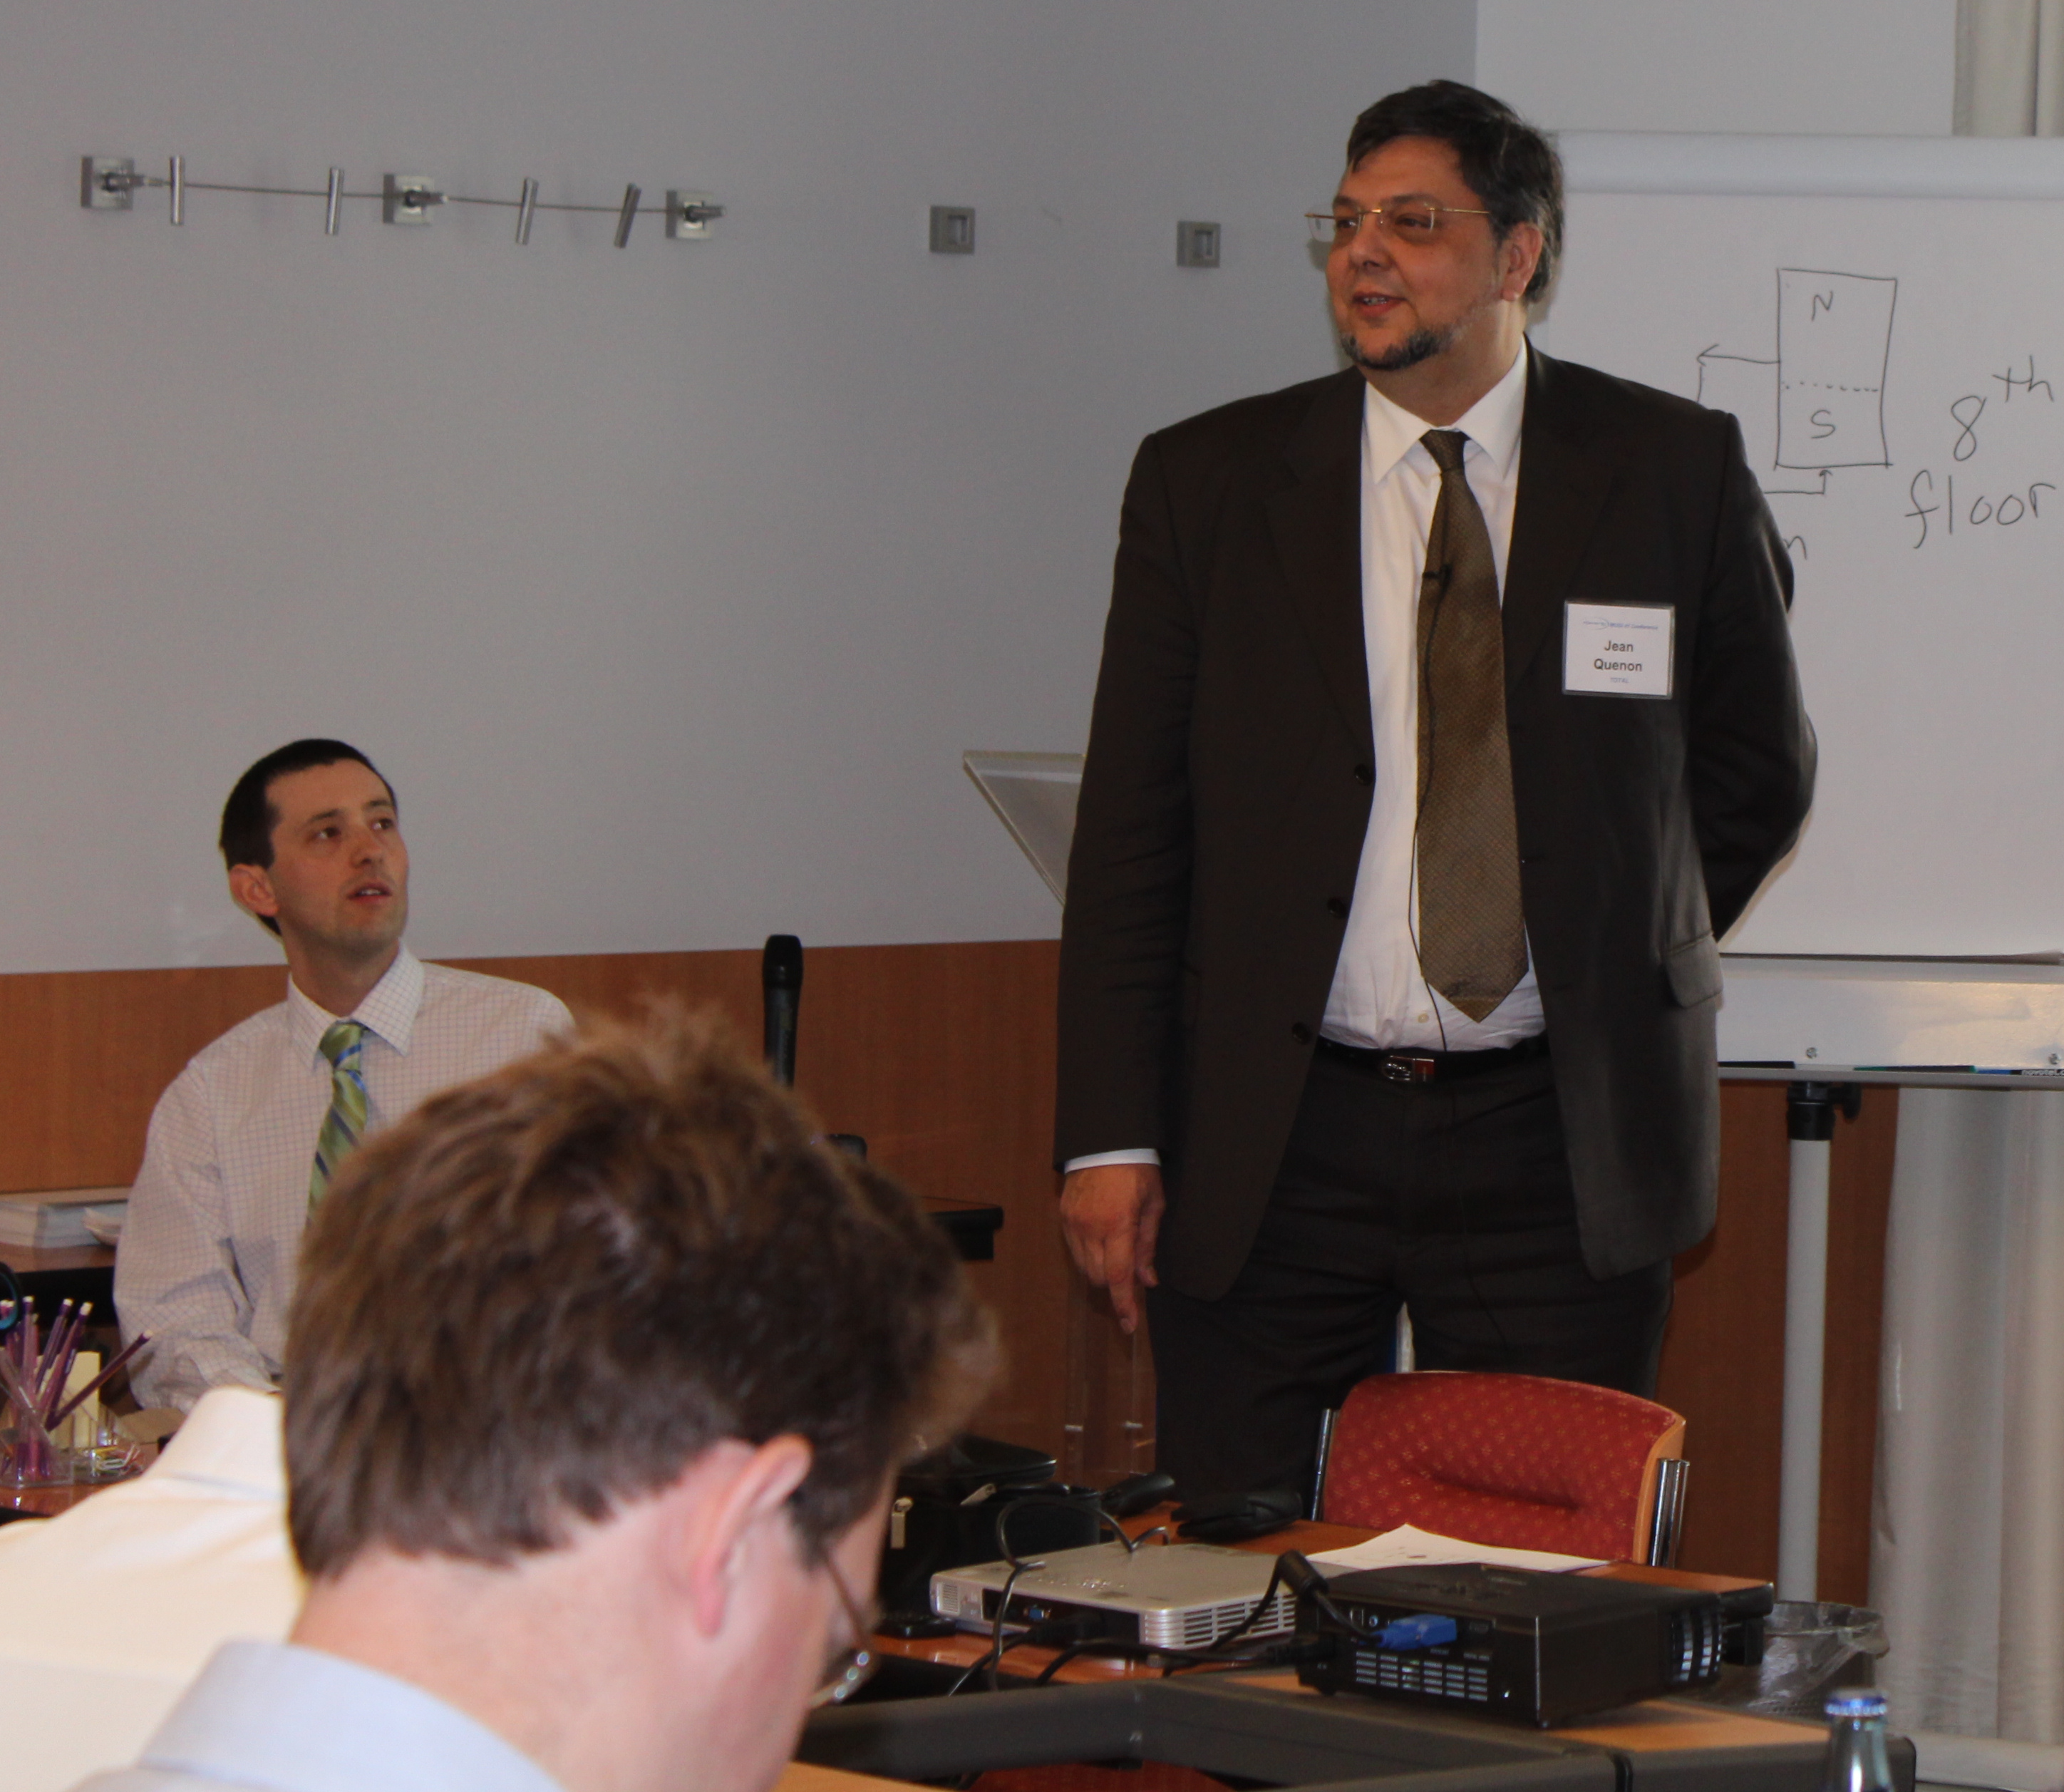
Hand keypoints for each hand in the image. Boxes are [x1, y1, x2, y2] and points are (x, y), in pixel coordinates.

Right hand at [1059, 1163, 1164, 1334]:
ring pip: (1084, 1267)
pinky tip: (1102, 1242)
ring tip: (1117, 1253)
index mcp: (1117, 1224)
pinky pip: (1074, 1250)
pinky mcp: (1063, 1217)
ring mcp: (1072, 1222)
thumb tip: (1147, 1280)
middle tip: (1133, 1273)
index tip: (1129, 1325)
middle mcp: (1090, 1227)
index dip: (1124, 1305)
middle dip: (1115, 1284)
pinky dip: (1089, 1256)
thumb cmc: (1136, 1169)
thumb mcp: (1154, 1204)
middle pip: (1099, 1277)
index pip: (1118, 1277)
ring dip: (1102, 1271)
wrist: (1105, 1139)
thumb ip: (1148, 1245)